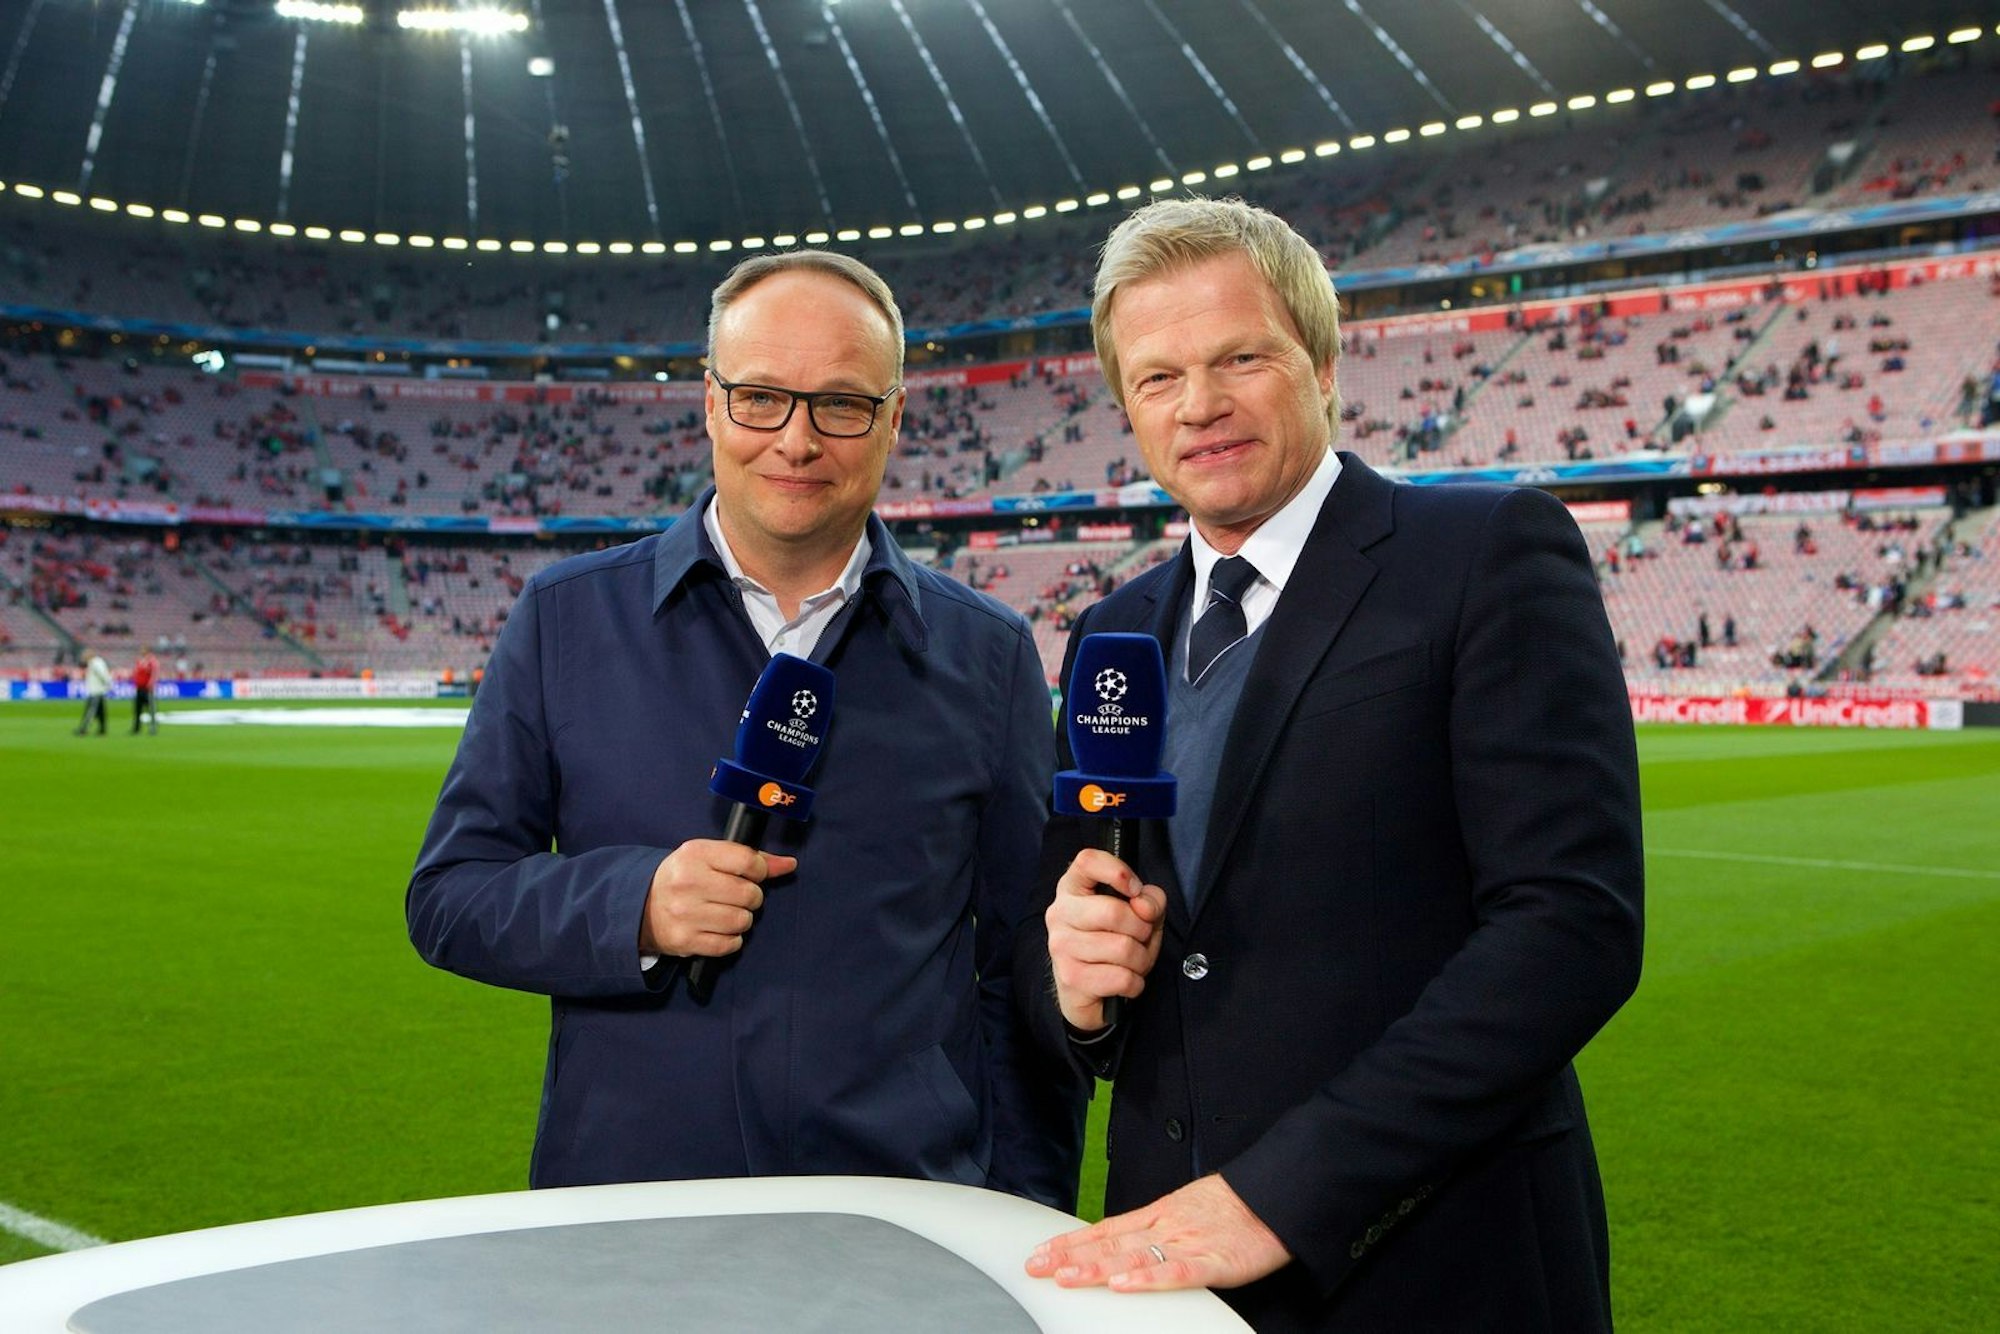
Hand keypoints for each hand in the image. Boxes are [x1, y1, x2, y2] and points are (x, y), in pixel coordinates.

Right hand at [639, 840, 795, 958]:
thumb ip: (749, 858)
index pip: (748, 861)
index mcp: (695, 853)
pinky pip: (729, 944)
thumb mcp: (709, 857)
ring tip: (726, 913)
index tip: (751, 874)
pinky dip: (731, 939)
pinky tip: (718, 929)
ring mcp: (685, 913)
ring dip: (741, 920)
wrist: (641, 906)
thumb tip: (789, 864)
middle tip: (736, 897)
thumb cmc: (684, 878)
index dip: (759, 870)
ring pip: (742, 921)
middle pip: (749, 894)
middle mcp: (688, 882)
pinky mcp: (685, 941)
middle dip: (750, 897)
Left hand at [1025, 1174, 1290, 1292]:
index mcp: (1158, 1215)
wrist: (1275, 1197)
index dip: (1071, 1243)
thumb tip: (1120, 1246)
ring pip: (1135, 1256)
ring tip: (1068, 1277)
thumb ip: (1154, 1230)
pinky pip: (1177, 1272)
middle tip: (1036, 1267)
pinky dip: (1149, 1278)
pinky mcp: (1214, 1261)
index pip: (1105, 1230)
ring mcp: (1188, 1243)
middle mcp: (1166, 1226)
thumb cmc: (1234, 1208)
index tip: (1040, 1253)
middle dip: (1070, 1257)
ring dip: (1097, 1268)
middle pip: (1111, 1244)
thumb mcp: (1186, 1211)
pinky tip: (1125, 1284)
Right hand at [1045, 848, 1167, 1030]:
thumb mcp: (1141, 914)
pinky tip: (1125, 981)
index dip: (1118, 871)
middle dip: (1142, 929)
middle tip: (1141, 937)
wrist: (1090, 990)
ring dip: (1142, 960)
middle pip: (1113, 911)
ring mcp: (1061, 946)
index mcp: (1073, 888)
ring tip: (1133, 962)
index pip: (1087, 861)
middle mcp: (1060, 913)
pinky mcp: (1070, 978)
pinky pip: (1121, 978)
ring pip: (1123, 948)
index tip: (1134, 889)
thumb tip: (1143, 906)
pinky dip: (1135, 983)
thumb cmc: (1114, 942)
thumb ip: (1150, 900)